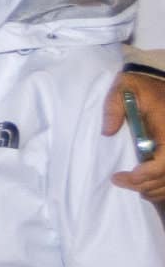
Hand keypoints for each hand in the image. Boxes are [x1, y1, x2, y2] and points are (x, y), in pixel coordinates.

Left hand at [103, 74, 164, 203]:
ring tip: (131, 185)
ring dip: (153, 188)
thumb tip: (107, 132)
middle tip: (119, 180)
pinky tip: (146, 188)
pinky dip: (162, 186)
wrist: (156, 78)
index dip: (146, 174)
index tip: (122, 176)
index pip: (164, 161)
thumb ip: (114, 108)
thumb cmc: (140, 85)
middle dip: (143, 184)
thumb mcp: (123, 88)